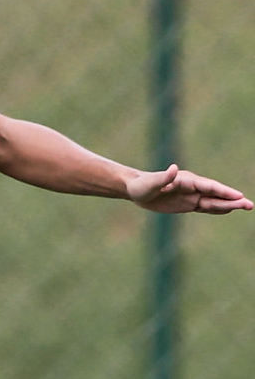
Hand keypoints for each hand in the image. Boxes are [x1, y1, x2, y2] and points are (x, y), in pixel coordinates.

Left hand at [128, 164, 253, 214]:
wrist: (135, 189)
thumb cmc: (142, 185)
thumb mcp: (151, 183)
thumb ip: (164, 177)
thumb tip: (174, 167)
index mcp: (186, 180)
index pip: (209, 187)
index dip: (223, 191)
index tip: (238, 196)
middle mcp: (192, 187)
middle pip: (216, 194)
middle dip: (232, 199)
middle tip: (249, 205)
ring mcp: (191, 195)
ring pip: (213, 201)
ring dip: (229, 204)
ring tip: (246, 207)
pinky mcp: (187, 204)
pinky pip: (205, 207)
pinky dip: (217, 209)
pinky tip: (228, 210)